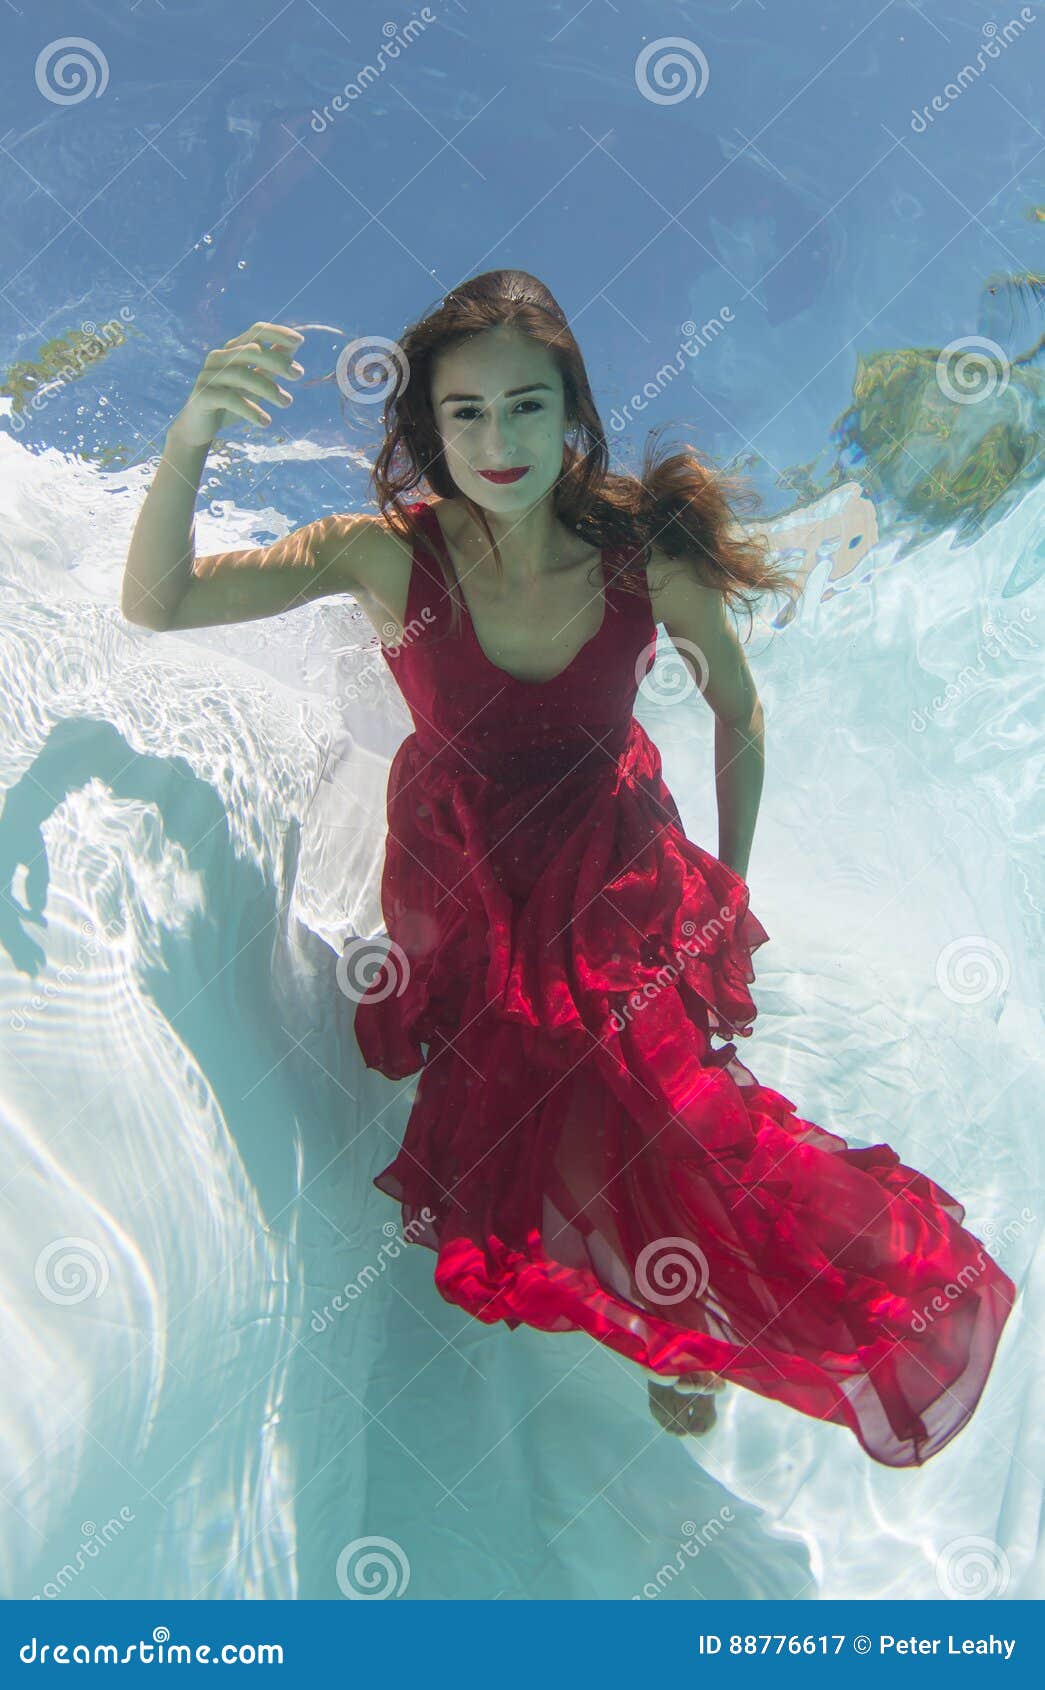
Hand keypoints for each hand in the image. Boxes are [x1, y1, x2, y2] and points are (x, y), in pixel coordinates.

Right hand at [169, 320, 304, 449]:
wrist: (199, 427)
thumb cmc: (231, 402)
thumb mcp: (255, 383)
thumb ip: (271, 365)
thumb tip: (293, 346)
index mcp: (232, 350)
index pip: (256, 332)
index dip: (277, 333)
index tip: (300, 341)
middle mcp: (219, 357)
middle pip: (251, 350)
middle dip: (278, 360)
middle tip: (299, 374)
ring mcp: (209, 375)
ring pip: (242, 375)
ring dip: (269, 389)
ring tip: (287, 403)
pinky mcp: (203, 395)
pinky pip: (230, 399)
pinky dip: (251, 410)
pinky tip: (266, 422)